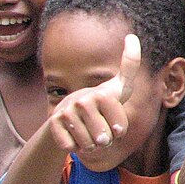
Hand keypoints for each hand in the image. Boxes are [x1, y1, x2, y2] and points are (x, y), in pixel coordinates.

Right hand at [48, 34, 139, 151]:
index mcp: (102, 94)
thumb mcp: (120, 87)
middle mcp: (83, 100)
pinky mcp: (53, 124)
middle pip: (104, 139)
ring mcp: (66, 112)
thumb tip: (131, 36)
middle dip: (104, 140)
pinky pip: (71, 147)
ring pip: (88, 146)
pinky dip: (74, 146)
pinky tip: (73, 134)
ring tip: (86, 130)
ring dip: (89, 144)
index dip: (118, 130)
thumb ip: (130, 66)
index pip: (120, 129)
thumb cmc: (101, 102)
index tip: (112, 119)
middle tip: (98, 127)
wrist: (69, 113)